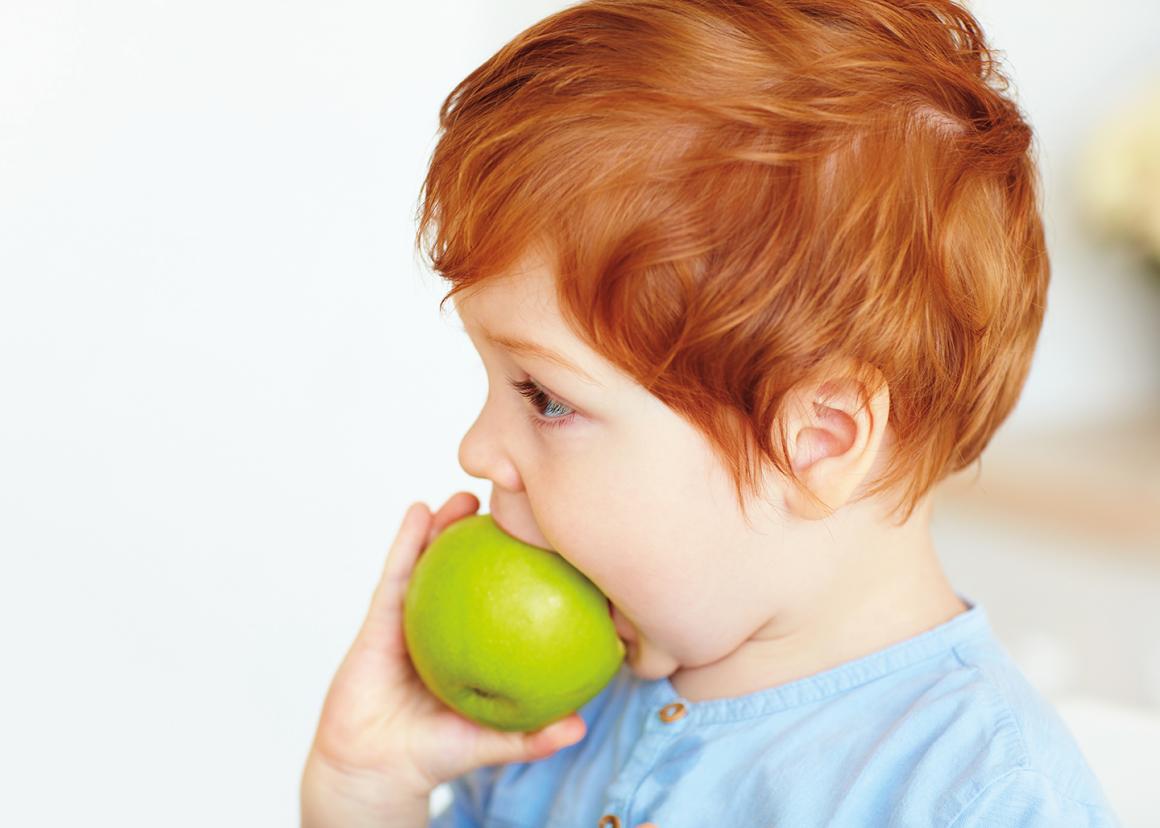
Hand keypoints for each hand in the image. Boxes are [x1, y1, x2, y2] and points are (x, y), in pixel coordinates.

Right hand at [303, 492, 588, 800]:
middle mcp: (452, 624)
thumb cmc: (434, 754)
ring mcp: (415, 616)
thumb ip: (531, 737)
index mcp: (481, 644)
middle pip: (475, 571)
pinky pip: (397, 572)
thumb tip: (579, 727)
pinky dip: (407, 540)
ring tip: (467, 496)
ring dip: (447, 523)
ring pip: (434, 561)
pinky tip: (418, 512)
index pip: (510, 600)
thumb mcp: (491, 743)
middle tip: (512, 501)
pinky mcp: (381, 616)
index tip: (549, 535)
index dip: (528, 568)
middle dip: (492, 535)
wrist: (374, 767)